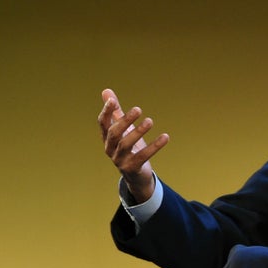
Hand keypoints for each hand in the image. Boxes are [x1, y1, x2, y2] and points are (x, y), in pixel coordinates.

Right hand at [98, 88, 169, 202]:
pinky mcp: (132, 168)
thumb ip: (116, 112)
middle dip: (125, 121)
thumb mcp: (123, 129)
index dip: (106, 112)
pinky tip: (165, 136)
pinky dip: (154, 146)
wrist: (136, 176)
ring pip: (126, 145)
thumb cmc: (129, 148)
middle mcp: (110, 149)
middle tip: (138, 109)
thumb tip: (106, 91)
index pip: (102, 124)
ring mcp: (120, 160)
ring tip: (150, 121)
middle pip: (114, 134)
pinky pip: (142, 157)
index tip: (113, 101)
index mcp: (107, 138)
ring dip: (138, 132)